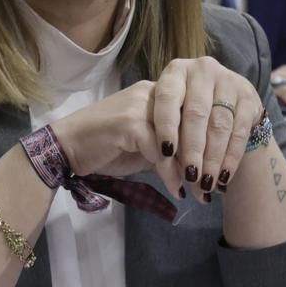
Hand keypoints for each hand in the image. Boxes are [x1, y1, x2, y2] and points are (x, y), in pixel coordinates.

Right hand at [53, 56, 261, 203]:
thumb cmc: (105, 148)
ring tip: (200, 193)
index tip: (219, 171)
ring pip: (179, 139)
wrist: (66, 148)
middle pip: (192, 124)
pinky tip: (176, 190)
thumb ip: (169, 147)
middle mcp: (152, 93)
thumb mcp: (144, 146)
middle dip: (206, 159)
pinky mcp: (129, 122)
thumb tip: (198, 165)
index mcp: (160, 93)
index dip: (210, 143)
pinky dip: (171, 174)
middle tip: (214, 187)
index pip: (195, 114)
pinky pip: (161, 152)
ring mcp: (140, 105)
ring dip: (192, 170)